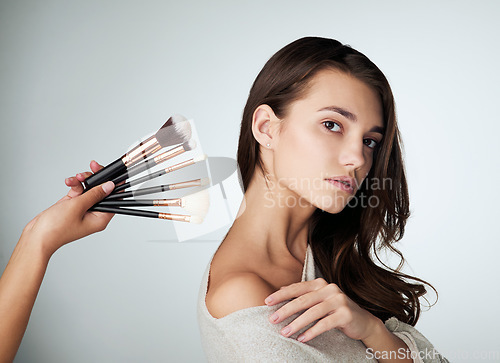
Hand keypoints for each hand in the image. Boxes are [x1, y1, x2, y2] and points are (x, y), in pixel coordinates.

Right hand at [21, 161, 114, 256]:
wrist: (37, 236)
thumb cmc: (56, 229)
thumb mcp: (77, 207)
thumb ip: (94, 194)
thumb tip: (110, 186)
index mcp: (100, 218)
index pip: (115, 199)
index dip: (116, 185)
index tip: (112, 173)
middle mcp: (94, 214)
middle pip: (101, 191)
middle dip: (96, 178)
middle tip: (92, 167)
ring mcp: (83, 209)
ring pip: (89, 188)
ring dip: (82, 180)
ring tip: (75, 178)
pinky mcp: (72, 205)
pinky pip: (78, 190)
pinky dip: (74, 184)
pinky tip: (68, 182)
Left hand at [265, 278, 380, 342]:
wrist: (362, 321)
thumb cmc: (335, 310)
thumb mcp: (318, 300)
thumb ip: (302, 294)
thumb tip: (280, 289)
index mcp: (320, 284)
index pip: (297, 288)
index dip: (281, 294)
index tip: (267, 302)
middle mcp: (329, 289)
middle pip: (303, 300)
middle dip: (285, 310)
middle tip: (272, 319)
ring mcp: (339, 300)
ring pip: (313, 312)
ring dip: (297, 323)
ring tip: (285, 333)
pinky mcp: (346, 314)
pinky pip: (325, 324)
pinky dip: (311, 332)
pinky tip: (301, 338)